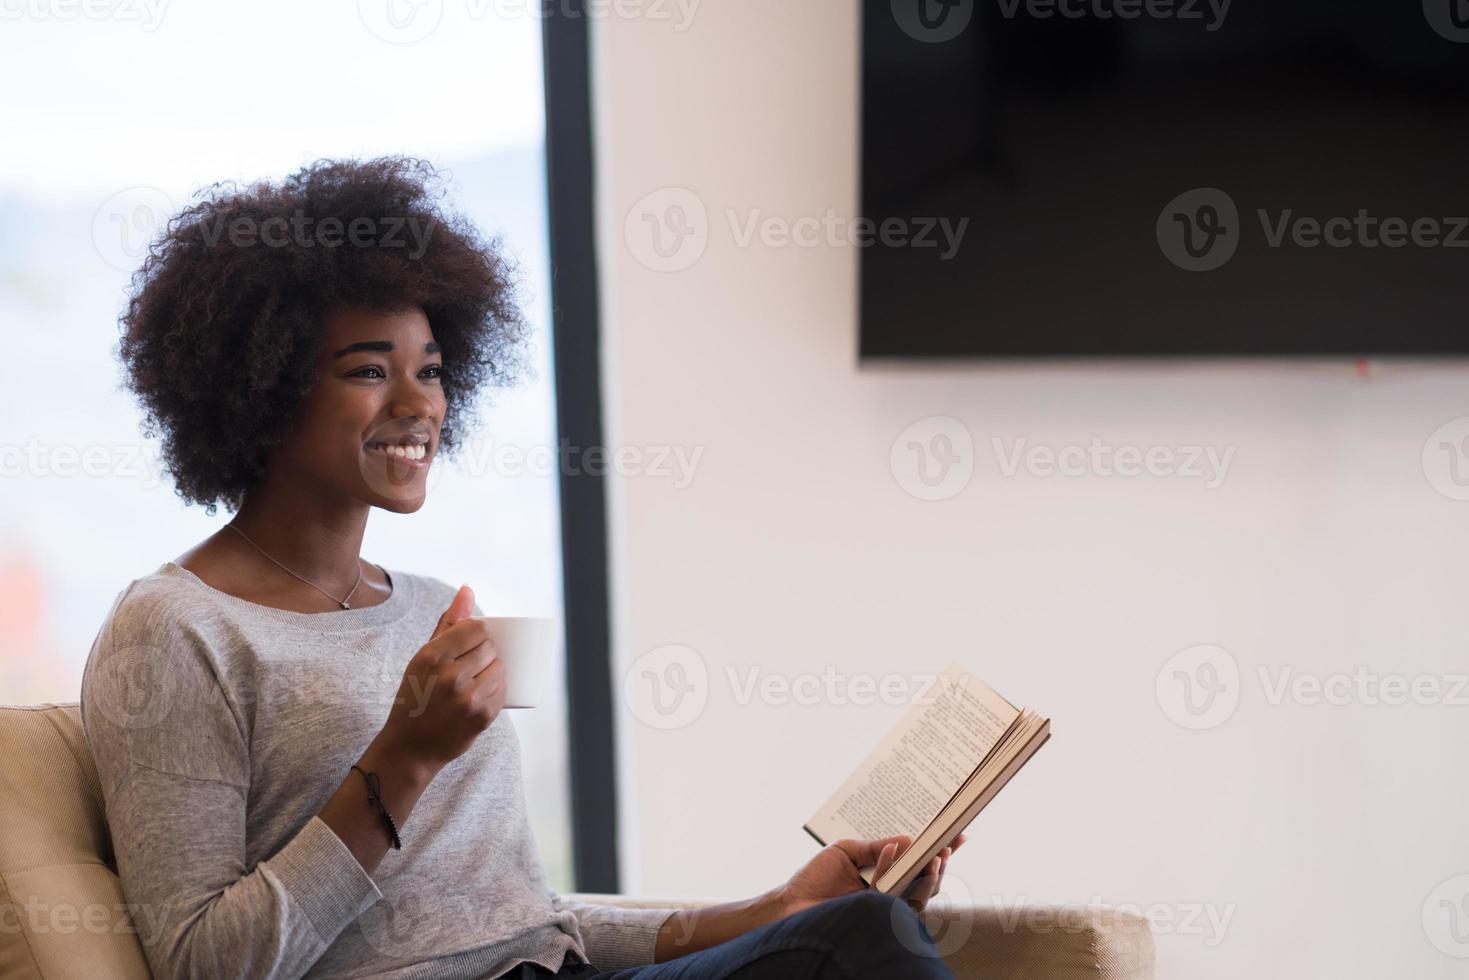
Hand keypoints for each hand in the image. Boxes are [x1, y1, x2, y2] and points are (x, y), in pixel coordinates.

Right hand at [372, 585, 505, 771]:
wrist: (410, 746)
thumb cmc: (416, 697)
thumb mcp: (423, 658)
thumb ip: (448, 623)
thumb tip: (467, 589)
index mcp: (431, 656)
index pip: (476, 628)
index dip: (477, 634)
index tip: (469, 644)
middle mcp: (450, 676)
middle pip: (490, 647)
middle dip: (485, 652)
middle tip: (468, 666)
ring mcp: (468, 698)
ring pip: (499, 667)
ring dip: (491, 671)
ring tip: (471, 682)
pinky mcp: (482, 716)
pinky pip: (502, 690)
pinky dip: (494, 690)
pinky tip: (477, 696)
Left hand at [778, 833, 966, 915]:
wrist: (791, 903)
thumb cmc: (814, 878)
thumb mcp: (846, 851)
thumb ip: (876, 846)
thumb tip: (908, 840)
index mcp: (886, 876)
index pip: (918, 864)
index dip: (939, 851)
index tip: (958, 834)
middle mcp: (890, 894)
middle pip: (927, 883)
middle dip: (941, 864)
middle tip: (948, 845)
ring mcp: (884, 908)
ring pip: (919, 895)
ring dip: (929, 874)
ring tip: (934, 855)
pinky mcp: (874, 915)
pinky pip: (891, 893)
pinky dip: (891, 868)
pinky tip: (891, 850)